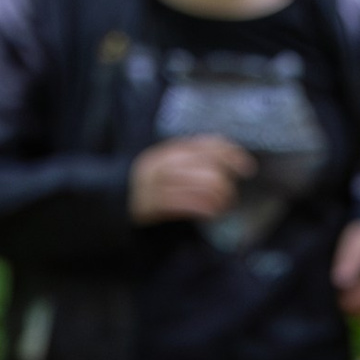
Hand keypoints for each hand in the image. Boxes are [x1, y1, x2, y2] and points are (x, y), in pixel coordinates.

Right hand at [130, 135, 252, 223]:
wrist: (112, 199)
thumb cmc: (147, 184)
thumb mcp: (165, 164)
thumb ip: (189, 159)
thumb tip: (226, 160)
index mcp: (167, 150)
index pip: (206, 145)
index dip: (230, 154)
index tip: (247, 167)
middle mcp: (163, 164)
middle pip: (208, 167)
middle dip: (226, 182)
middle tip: (231, 195)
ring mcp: (156, 184)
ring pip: (201, 186)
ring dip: (218, 199)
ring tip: (223, 206)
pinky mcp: (153, 205)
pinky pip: (187, 204)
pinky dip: (205, 209)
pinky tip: (212, 214)